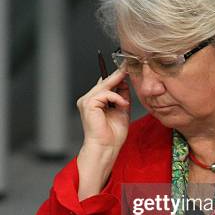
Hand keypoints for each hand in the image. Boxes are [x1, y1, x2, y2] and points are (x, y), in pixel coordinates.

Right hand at [76, 69, 129, 199]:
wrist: (106, 148)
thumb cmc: (112, 135)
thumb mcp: (122, 110)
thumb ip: (122, 96)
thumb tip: (125, 83)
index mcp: (94, 102)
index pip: (104, 84)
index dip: (116, 76)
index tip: (127, 67)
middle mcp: (88, 100)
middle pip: (104, 82)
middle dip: (118, 75)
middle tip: (128, 67)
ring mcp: (86, 101)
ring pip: (104, 86)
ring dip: (119, 90)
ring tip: (125, 101)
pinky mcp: (89, 104)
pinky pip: (105, 93)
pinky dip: (116, 97)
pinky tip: (123, 104)